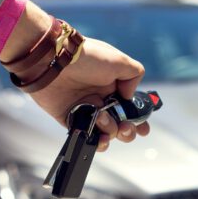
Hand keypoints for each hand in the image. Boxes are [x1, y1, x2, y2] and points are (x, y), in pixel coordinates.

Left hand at [30, 37, 149, 150]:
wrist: (53, 60)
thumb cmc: (86, 57)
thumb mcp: (119, 60)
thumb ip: (134, 75)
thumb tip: (130, 96)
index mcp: (114, 86)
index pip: (130, 106)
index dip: (138, 118)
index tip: (143, 128)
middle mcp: (101, 99)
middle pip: (120, 123)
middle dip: (127, 130)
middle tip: (126, 128)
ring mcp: (86, 109)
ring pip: (105, 131)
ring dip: (110, 131)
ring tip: (102, 119)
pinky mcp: (70, 118)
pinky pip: (85, 134)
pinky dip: (95, 141)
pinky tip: (99, 138)